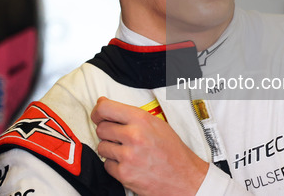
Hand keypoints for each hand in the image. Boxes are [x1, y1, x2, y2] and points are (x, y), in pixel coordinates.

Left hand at [91, 96, 208, 194]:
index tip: (98, 114)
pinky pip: (106, 164)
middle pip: (101, 128)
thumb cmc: (173, 152)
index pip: (106, 108)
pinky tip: (128, 163)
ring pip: (101, 147)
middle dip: (108, 132)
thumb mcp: (157, 124)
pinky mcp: (124, 174)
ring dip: (110, 149)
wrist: (184, 179)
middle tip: (120, 137)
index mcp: (142, 120)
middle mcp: (134, 136)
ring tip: (127, 151)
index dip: (98, 111)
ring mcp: (128, 156)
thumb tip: (106, 105)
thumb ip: (131, 115)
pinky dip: (114, 165)